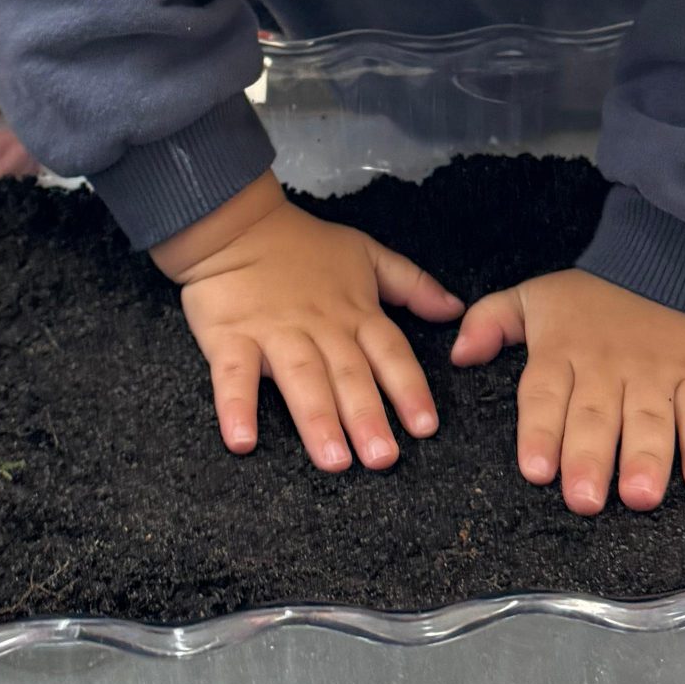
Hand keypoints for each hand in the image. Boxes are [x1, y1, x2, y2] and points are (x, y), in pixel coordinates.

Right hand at [154, 173, 458, 470]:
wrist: (234, 224)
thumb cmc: (302, 245)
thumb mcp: (366, 253)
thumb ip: (412, 283)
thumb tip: (454, 308)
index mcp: (354, 311)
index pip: (390, 353)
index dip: (408, 389)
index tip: (425, 427)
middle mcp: (319, 326)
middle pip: (348, 374)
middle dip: (367, 416)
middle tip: (382, 458)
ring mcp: (274, 331)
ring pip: (300, 377)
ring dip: (317, 418)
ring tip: (333, 459)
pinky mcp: (230, 336)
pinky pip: (234, 375)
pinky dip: (237, 406)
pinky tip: (242, 441)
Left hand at [453, 268, 684, 512]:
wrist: (667, 257)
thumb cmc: (593, 294)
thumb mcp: (533, 297)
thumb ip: (490, 322)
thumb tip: (458, 355)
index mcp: (563, 352)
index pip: (546, 396)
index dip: (541, 433)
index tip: (536, 471)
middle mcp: (608, 367)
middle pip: (595, 418)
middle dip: (589, 459)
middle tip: (583, 499)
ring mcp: (657, 372)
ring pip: (649, 421)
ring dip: (645, 460)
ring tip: (638, 496)